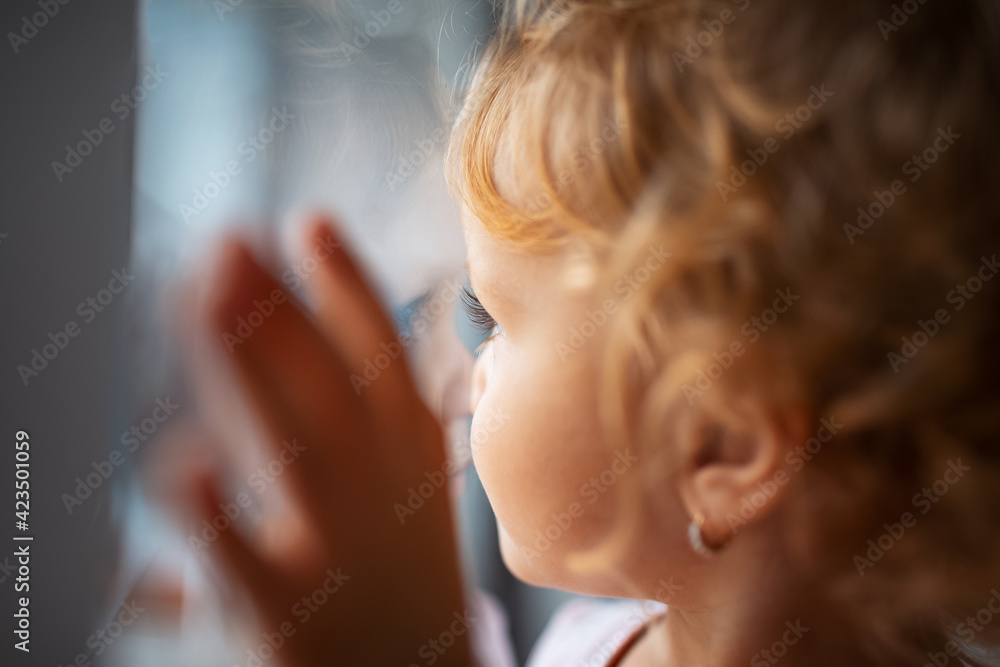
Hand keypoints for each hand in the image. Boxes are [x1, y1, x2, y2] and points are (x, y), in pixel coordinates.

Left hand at [163, 217, 471, 666]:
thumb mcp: (409, 488)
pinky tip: (177, 462)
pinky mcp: (286, 608)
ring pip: (289, 438)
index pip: (383, 353)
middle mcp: (382, 485)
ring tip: (203, 295)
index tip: (311, 221)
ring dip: (247, 362)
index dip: (348, 283)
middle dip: (278, 303)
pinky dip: (207, 507)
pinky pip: (238, 551)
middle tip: (228, 240)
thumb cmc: (401, 575)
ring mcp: (338, 543)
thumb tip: (300, 347)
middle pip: (327, 376)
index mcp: (412, 452)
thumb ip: (369, 420)